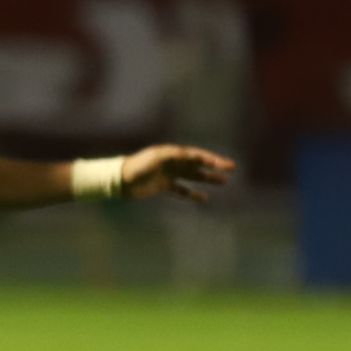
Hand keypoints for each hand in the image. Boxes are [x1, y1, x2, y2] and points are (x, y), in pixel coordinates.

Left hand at [121, 144, 235, 201]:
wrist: (119, 179)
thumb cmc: (137, 166)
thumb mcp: (157, 158)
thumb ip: (175, 157)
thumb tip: (193, 157)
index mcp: (173, 154)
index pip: (197, 155)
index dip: (212, 159)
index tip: (226, 165)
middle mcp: (172, 163)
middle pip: (198, 164)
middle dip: (215, 167)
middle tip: (232, 169)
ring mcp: (168, 174)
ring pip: (192, 176)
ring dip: (207, 178)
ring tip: (224, 182)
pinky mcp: (162, 186)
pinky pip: (180, 190)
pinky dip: (191, 193)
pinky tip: (203, 197)